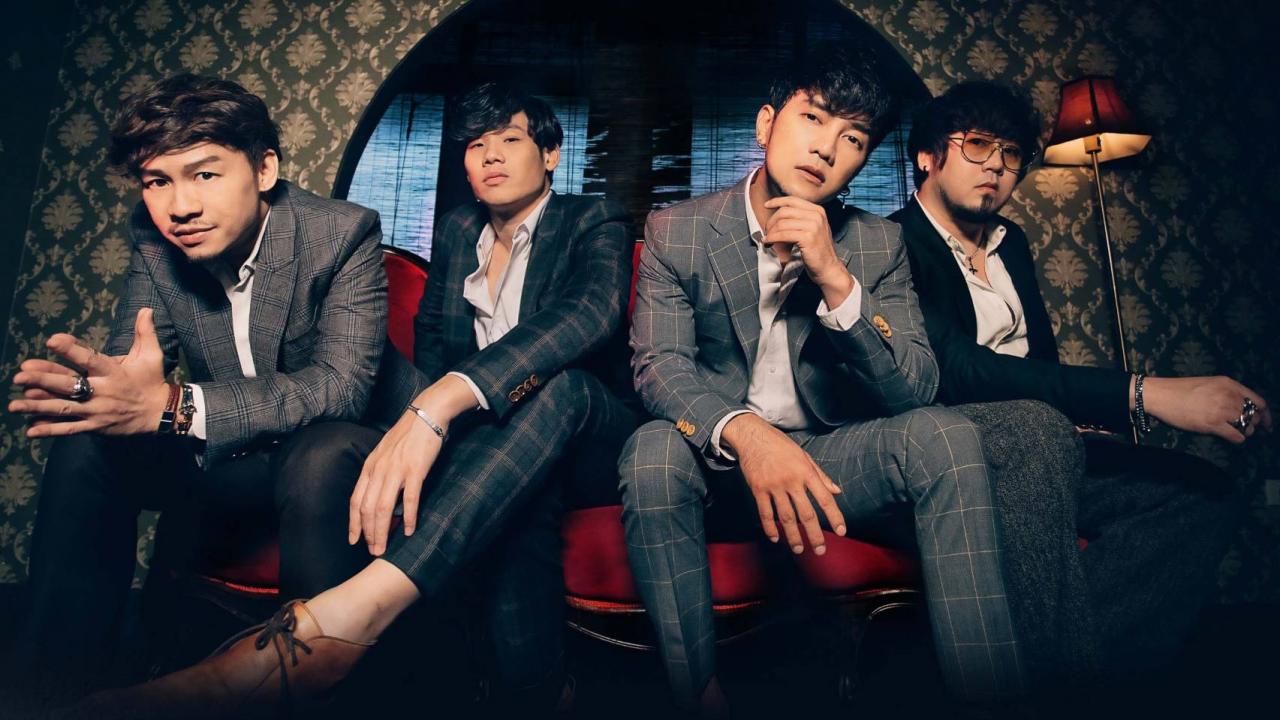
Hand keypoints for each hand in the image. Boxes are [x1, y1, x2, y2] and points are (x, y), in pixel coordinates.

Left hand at [9, 309, 168, 436]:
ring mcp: (97, 411)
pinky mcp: (95, 427)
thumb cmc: (152, 380)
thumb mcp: (152, 355)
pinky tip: (30, 430)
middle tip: (20, 374)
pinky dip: (50, 430)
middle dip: (44, 380)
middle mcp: (103, 392)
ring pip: (64, 409)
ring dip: (38, 406)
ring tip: (14, 404)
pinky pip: (69, 429)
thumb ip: (145, 332)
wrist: (161, 413)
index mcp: (113, 372)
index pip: (89, 359)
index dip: (71, 350)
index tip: (51, 340)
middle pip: (69, 385)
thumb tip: (145, 309)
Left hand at [348, 374, 477, 555]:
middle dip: (368, 534)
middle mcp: (379, 470)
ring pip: (384, 508)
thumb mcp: (386, 453)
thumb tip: (382, 498)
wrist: (427, 414)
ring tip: (385, 548)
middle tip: (374, 551)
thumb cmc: (408, 435)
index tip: (354, 541)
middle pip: (368, 510)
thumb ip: (381, 474)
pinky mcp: (416, 470)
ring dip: (383, 532)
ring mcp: (397, 470)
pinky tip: (410, 530)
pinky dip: (409, 517)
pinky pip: (410, 499)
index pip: (356, 501)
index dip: (354, 523)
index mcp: (370, 467)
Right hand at [722, 413, 845, 554]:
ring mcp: (773, 486)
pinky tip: (775, 538)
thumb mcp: (804, 456)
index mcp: (806, 472)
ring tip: (800, 549)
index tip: (841, 532)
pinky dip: (770, 527)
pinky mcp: (758, 489)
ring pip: (786, 517)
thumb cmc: (781, 446)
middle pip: (806, 514)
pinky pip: (765, 513)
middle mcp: (791, 480)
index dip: (834, 516)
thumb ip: (820, 476)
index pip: (824, 498)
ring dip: (793, 536)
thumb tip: (836, 491)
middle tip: (821, 550)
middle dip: (815, 534)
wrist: (753, 436)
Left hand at [761, 196, 853, 307]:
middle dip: (771, 221)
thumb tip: (778, 214)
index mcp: (817, 210)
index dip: (777, 201)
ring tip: (767, 239)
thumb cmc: (817, 251)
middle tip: (766, 230)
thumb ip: (801, 219)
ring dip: (770, 231)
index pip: (792, 200)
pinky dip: (772, 238)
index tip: (766, 205)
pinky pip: (783, 234)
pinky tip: (769, 242)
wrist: (828, 267)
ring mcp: (813, 226)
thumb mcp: (813, 229)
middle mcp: (816, 215)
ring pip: (782, 223)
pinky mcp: (807, 237)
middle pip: (785, 211)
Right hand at [1140, 375, 1271, 443]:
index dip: (1266, 414)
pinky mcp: (1212, 424)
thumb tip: (1241, 407)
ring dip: (1245, 432)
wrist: (1160, 395)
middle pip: (1254, 415)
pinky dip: (1238, 439)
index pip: (1258, 401)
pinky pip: (1236, 436)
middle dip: (1254, 424)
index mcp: (1229, 384)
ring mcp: (1221, 410)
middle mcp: (1229, 396)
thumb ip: (1227, 392)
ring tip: (1237, 432)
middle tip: (1248, 429)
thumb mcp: (1209, 384)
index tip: (1266, 422)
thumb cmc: (1180, 389)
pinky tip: (1233, 438)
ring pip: (1247, 426)